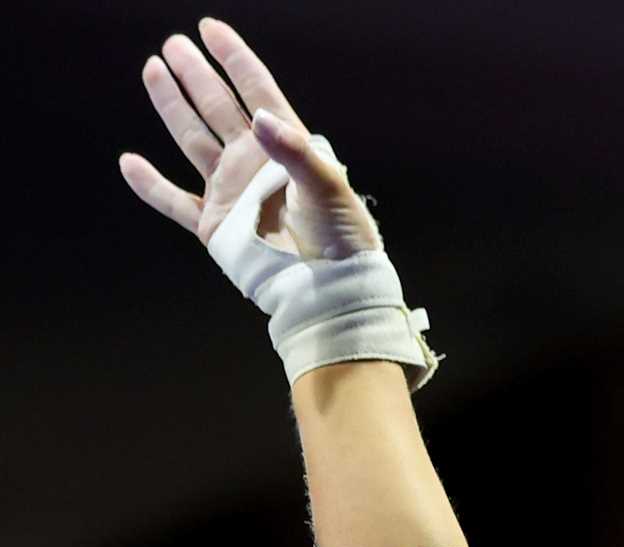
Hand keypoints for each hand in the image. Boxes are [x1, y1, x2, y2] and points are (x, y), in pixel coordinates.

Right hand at [118, 17, 380, 259]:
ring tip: (153, 70)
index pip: (256, 90)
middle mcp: (252, 162)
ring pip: (193, 140)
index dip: (234, 58)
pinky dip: (151, 186)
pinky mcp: (215, 225)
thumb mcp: (326, 187)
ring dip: (172, 107)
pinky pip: (175, 201)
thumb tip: (261, 119)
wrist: (327, 287)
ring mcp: (231, 191)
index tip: (210, 29)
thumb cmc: (340, 237)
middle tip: (173, 44)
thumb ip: (294, 151)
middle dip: (195, 74)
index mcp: (283, 145)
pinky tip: (129, 163)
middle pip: (217, 107)